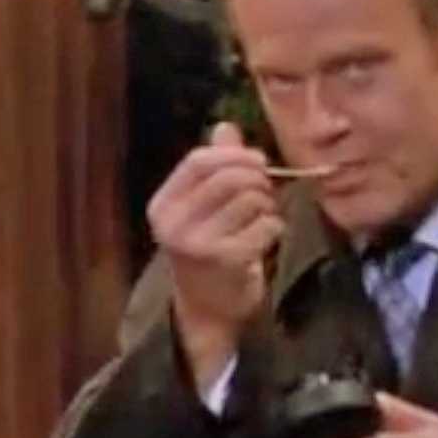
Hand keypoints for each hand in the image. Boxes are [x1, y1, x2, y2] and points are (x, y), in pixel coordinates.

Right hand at [147, 122, 281, 388]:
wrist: (206, 310)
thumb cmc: (207, 251)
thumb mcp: (202, 208)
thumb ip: (214, 167)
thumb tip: (226, 127)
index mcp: (163, 206)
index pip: (197, 162)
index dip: (233, 155)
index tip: (258, 161)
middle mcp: (174, 224)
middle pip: (229, 177)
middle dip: (258, 180)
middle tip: (265, 194)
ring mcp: (198, 244)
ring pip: (252, 200)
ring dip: (267, 207)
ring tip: (261, 221)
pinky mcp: (227, 261)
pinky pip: (266, 225)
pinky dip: (274, 228)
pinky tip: (263, 240)